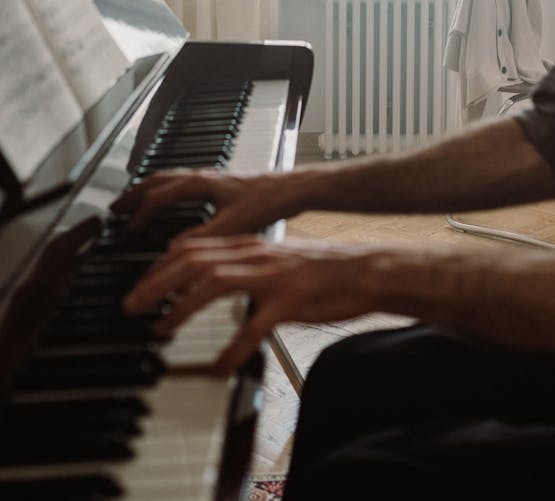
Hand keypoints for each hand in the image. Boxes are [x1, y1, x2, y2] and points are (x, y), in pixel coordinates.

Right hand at [112, 169, 294, 239]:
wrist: (292, 189)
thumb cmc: (266, 202)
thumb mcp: (231, 225)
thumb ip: (200, 239)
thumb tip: (171, 253)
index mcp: (200, 183)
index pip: (159, 196)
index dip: (140, 213)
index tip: (127, 229)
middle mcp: (202, 176)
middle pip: (158, 180)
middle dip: (135, 193)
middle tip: (116, 207)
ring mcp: (211, 178)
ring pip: (170, 178)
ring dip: (149, 189)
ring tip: (136, 201)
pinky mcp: (221, 183)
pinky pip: (183, 182)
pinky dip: (167, 190)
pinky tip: (173, 202)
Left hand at [123, 235, 382, 372]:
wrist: (365, 269)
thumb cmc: (322, 269)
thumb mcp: (275, 259)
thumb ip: (244, 265)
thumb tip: (210, 277)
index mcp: (251, 245)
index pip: (194, 247)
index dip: (160, 265)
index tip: (139, 287)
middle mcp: (256, 254)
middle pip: (194, 260)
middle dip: (156, 283)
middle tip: (131, 306)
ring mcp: (273, 276)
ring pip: (215, 283)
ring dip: (182, 308)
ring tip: (161, 330)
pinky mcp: (291, 300)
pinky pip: (256, 325)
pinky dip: (233, 348)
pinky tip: (220, 367)